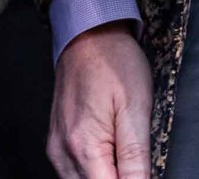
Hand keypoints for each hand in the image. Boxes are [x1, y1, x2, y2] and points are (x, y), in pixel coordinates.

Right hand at [49, 21, 151, 178]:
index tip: (142, 170)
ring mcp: (56, 149)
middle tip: (137, 162)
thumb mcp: (136, 109)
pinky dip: (95, 172)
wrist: (88, 34)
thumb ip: (135, 158)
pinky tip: (111, 156)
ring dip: (106, 177)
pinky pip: (74, 174)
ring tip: (126, 157)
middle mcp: (62, 153)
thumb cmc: (114, 63)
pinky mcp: (56, 143)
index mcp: (83, 147)